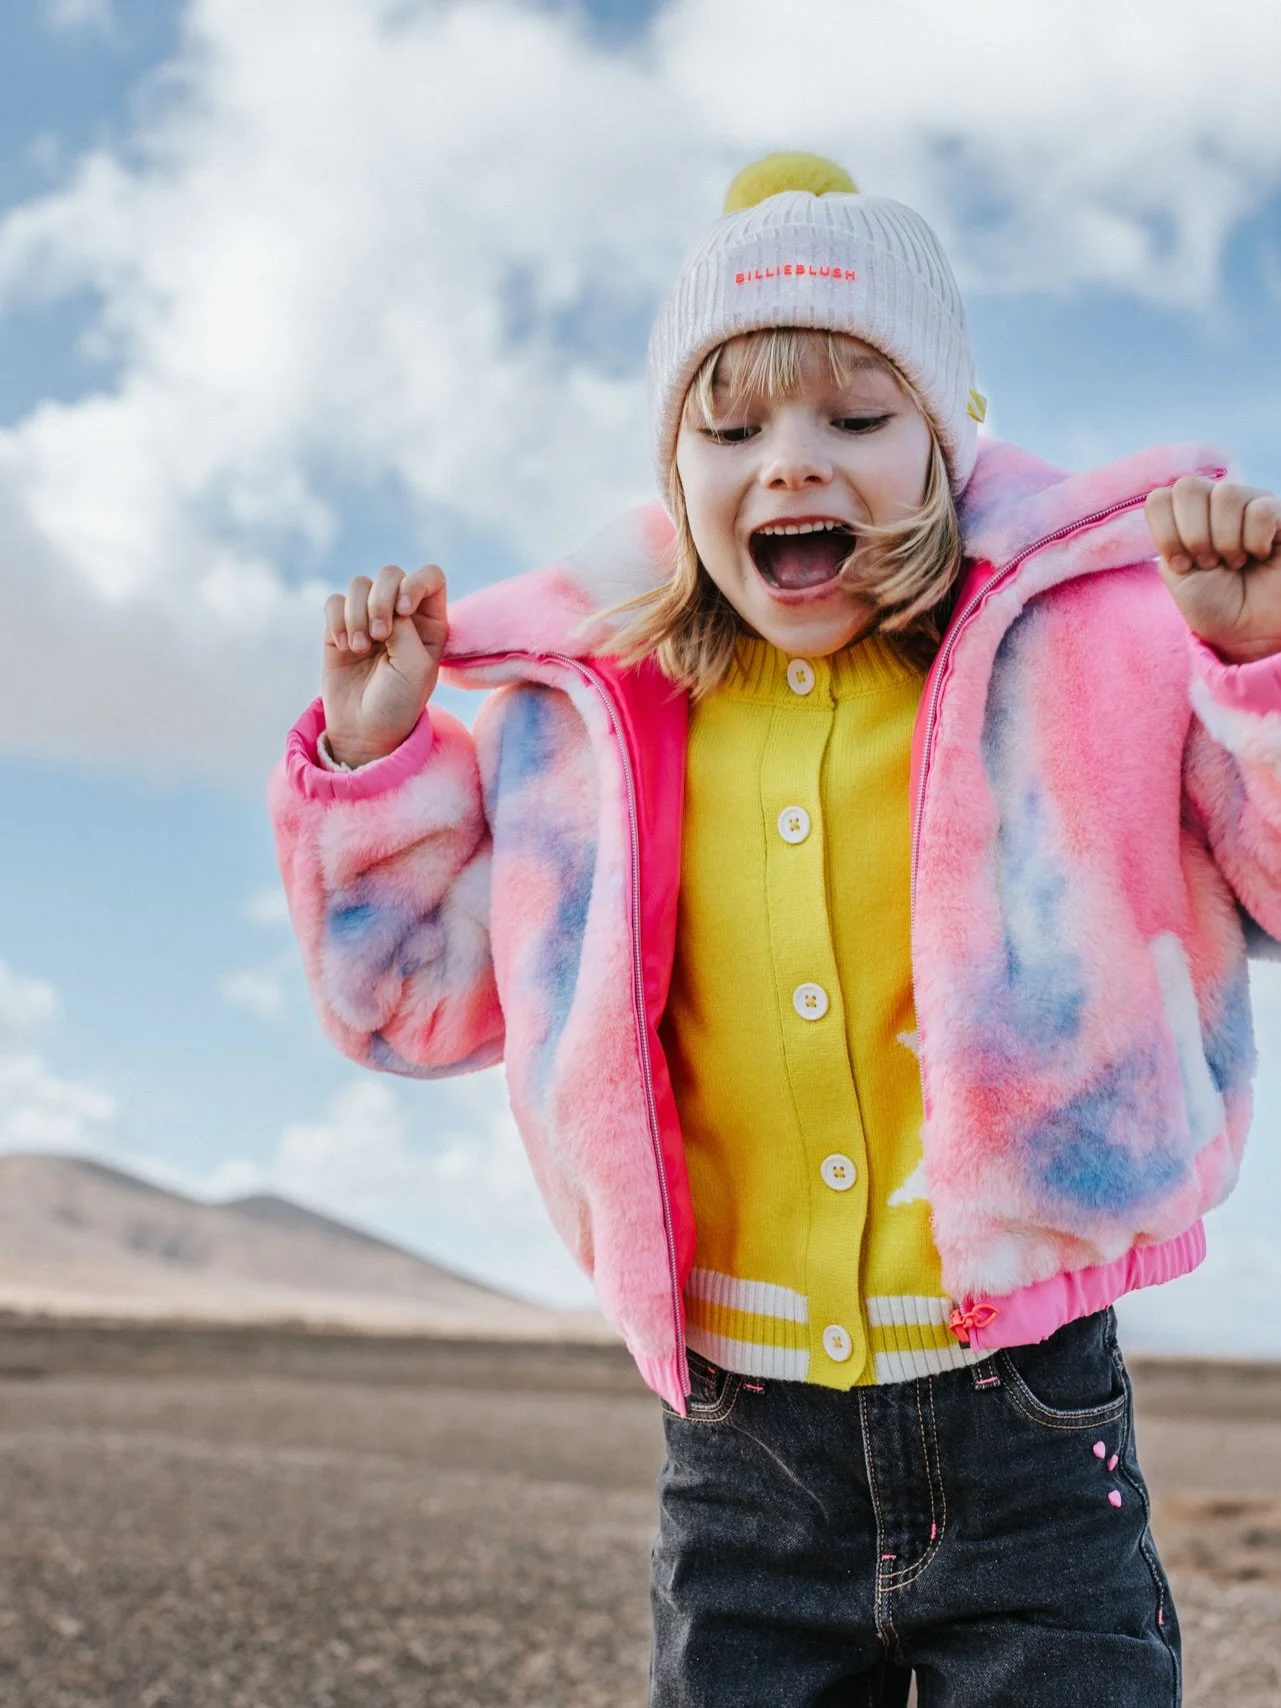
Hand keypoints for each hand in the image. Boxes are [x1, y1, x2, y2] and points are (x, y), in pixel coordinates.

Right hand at [322, 564, 447, 766]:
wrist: (365, 730)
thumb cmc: (399, 702)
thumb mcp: (414, 668)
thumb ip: (405, 628)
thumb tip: (383, 603)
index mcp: (430, 622)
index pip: (430, 576)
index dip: (414, 583)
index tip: (403, 610)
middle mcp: (401, 614)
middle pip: (390, 574)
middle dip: (380, 599)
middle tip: (379, 635)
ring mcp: (369, 617)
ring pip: (359, 585)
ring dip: (356, 613)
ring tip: (359, 647)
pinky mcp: (340, 626)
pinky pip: (334, 602)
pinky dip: (337, 620)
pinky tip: (345, 646)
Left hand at [1146, 478, 1280, 663]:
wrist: (1252, 632)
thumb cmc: (1216, 605)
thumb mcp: (1177, 575)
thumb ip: (1167, 536)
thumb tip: (1165, 499)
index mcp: (1186, 517)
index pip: (1158, 498)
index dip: (1165, 534)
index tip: (1181, 565)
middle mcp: (1216, 504)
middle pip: (1187, 487)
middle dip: (1193, 535)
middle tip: (1209, 563)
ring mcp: (1249, 504)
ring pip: (1226, 493)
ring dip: (1225, 540)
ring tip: (1234, 562)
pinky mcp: (1280, 514)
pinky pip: (1261, 510)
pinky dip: (1255, 541)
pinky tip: (1261, 555)